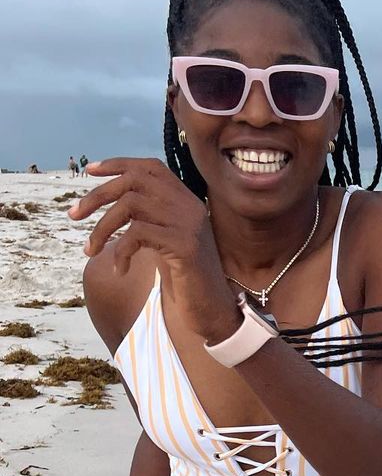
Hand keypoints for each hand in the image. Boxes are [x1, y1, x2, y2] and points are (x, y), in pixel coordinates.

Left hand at [69, 157, 239, 342]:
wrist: (214, 311)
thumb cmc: (186, 280)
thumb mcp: (166, 241)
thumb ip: (149, 219)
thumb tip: (112, 202)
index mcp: (187, 201)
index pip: (150, 167)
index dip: (119, 164)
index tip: (91, 172)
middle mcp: (190, 207)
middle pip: (134, 181)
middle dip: (97, 195)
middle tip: (74, 215)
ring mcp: (189, 224)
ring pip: (130, 205)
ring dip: (102, 228)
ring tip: (91, 250)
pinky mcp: (184, 246)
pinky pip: (138, 234)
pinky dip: (120, 252)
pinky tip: (120, 270)